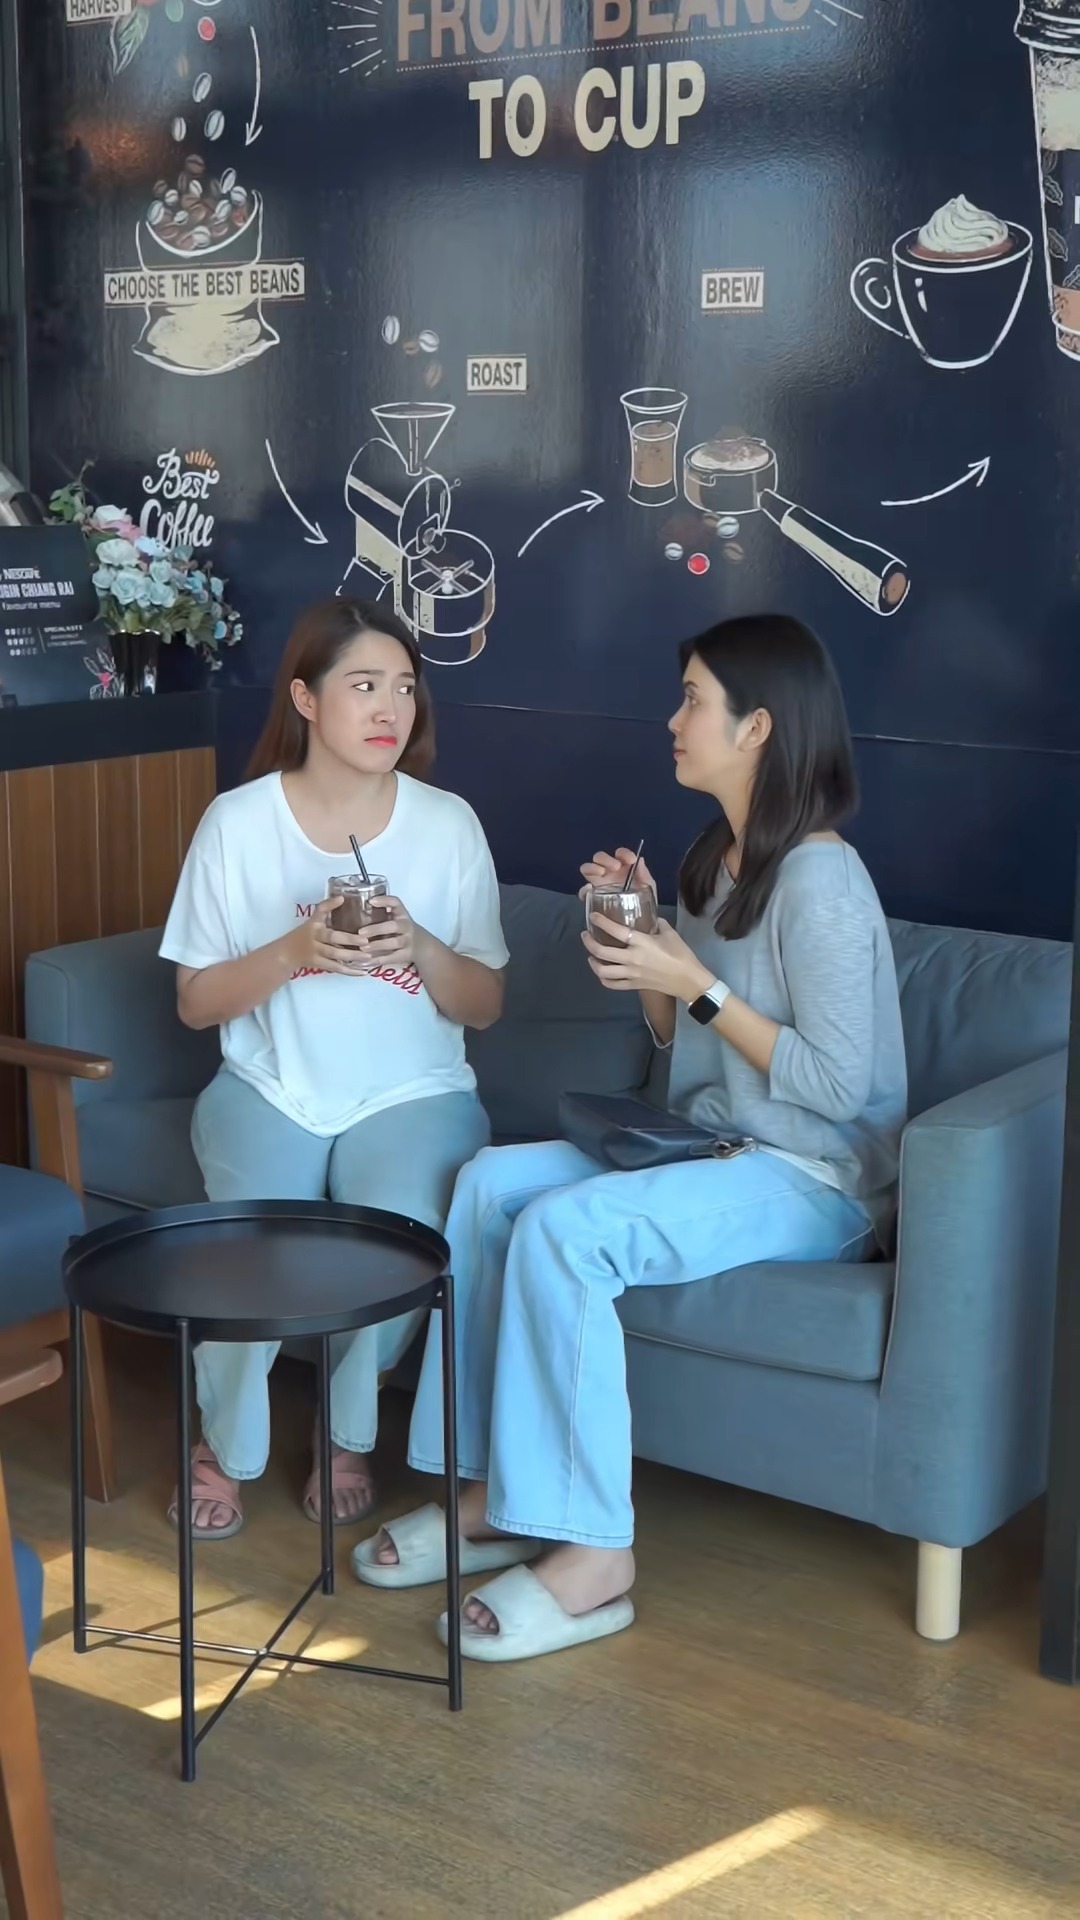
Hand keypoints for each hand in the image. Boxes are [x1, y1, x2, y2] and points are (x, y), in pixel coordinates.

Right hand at [288, 899, 371, 976]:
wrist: (287, 954)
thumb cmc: (305, 934)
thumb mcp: (313, 920)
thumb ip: (326, 908)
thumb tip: (342, 897)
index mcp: (314, 924)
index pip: (320, 912)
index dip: (330, 906)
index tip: (343, 902)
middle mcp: (315, 938)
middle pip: (332, 938)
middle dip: (350, 940)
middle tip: (367, 941)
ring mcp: (317, 953)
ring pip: (335, 956)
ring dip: (352, 957)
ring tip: (369, 957)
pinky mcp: (320, 965)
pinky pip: (336, 969)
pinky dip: (350, 972)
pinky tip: (363, 972)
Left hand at [351, 894, 421, 969]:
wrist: (423, 946)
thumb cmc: (402, 929)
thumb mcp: (396, 918)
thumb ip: (381, 913)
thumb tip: (353, 908)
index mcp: (402, 914)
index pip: (396, 903)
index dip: (384, 901)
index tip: (371, 901)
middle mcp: (406, 926)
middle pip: (393, 926)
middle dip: (377, 929)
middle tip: (360, 932)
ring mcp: (407, 941)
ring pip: (394, 943)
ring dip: (378, 945)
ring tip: (362, 948)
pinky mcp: (405, 955)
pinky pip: (392, 958)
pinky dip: (378, 960)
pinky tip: (366, 961)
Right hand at [579, 846, 657, 902]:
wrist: (638, 922)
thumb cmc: (644, 901)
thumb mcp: (648, 888)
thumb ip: (645, 875)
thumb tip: (640, 860)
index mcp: (623, 868)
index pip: (619, 854)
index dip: (624, 853)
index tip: (631, 860)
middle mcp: (609, 873)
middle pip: (599, 857)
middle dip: (606, 859)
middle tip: (616, 867)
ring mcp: (599, 883)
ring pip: (587, 868)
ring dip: (592, 867)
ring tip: (601, 873)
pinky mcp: (593, 897)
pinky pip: (583, 891)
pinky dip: (584, 889)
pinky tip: (590, 889)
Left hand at [582, 915, 713, 1001]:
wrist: (689, 980)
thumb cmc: (681, 955)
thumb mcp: (670, 934)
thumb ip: (657, 924)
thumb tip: (649, 918)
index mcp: (641, 943)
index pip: (616, 931)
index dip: (602, 922)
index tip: (593, 917)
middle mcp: (632, 959)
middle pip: (602, 952)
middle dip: (589, 943)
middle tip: (586, 935)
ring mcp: (631, 974)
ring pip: (603, 971)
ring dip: (593, 963)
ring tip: (591, 956)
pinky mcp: (634, 985)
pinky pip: (613, 985)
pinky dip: (604, 979)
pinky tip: (602, 973)